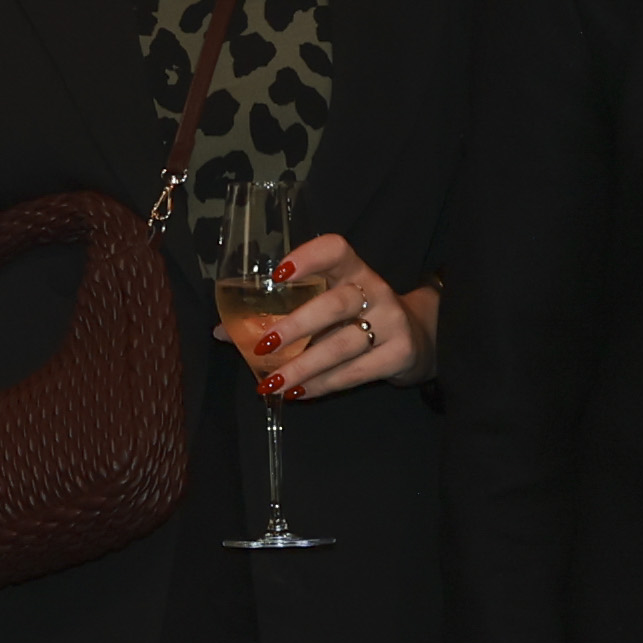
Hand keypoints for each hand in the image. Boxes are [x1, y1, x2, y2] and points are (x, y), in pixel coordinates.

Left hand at [231, 238, 434, 399]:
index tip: (278, 273)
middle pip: (336, 304)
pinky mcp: (400, 354)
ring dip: (304, 366)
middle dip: (297, 326)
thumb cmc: (358, 319)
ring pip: (343, 345)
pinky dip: (323, 384)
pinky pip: (356, 372)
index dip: (309, 257)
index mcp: (354, 270)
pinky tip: (299, 392)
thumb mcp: (329, 307)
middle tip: (264, 345)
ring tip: (273, 383)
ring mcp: (392, 322)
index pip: (336, 249)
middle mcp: (375, 291)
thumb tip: (222, 332)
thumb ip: (281, 314)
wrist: (420, 338)